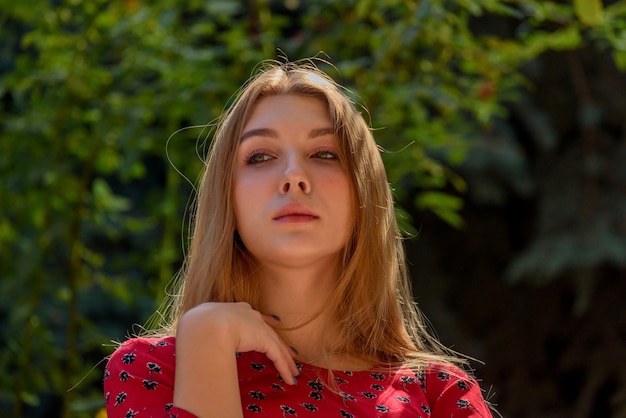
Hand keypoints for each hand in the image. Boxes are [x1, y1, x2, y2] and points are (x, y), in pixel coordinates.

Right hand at [179, 301, 298, 383]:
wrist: (205, 326)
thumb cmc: (198, 326)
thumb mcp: (201, 324)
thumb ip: (205, 330)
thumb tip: (195, 339)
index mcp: (234, 309)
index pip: (253, 316)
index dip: (264, 321)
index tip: (273, 322)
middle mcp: (249, 314)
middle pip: (269, 331)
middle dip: (279, 344)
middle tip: (290, 353)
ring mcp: (258, 326)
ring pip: (277, 345)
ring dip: (286, 361)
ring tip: (293, 372)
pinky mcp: (265, 339)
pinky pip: (278, 356)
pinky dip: (284, 368)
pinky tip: (289, 378)